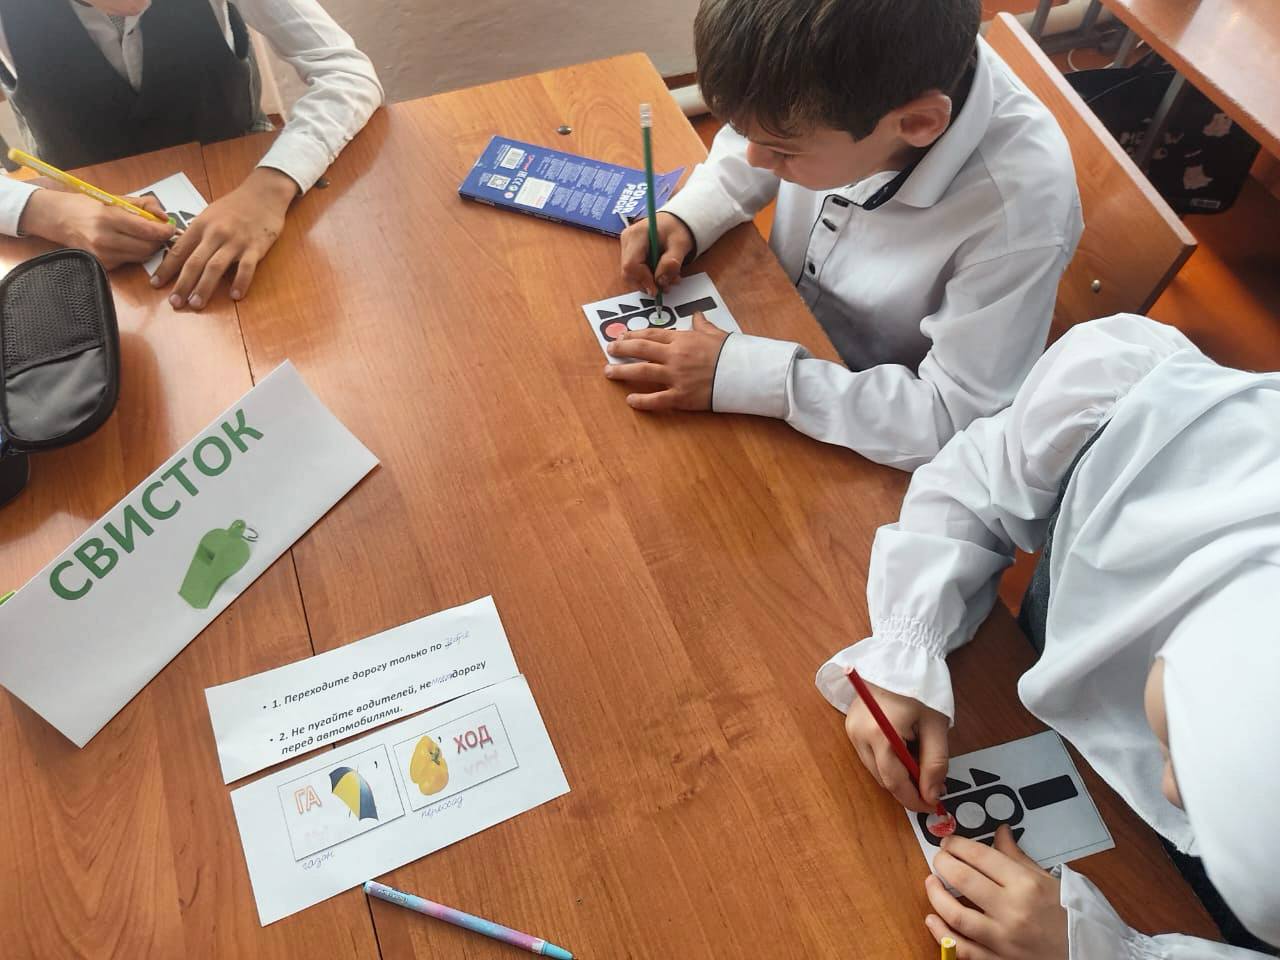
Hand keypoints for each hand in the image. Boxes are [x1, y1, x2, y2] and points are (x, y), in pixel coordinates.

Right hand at [18, 189, 173, 268]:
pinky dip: (134, 253)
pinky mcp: (103, 265)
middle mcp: (105, 239)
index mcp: (109, 218)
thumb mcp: (116, 199)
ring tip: (142, 236)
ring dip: (148, 248)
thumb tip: (165, 217)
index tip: (170, 227)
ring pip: (141, 257)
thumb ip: (145, 206)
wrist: (58, 218)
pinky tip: (126, 243)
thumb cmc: (89, 206)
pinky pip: (130, 262)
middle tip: (158, 232)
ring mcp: (103, 255)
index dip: (165, 231)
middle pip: (148, 247)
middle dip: (158, 240)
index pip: (148, 231)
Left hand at [153, 166, 296, 308]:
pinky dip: (240, 283)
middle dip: (182, 284)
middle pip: (194, 262)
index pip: (178, 250)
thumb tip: (182, 253)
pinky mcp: (255, 247)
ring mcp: (236, 241)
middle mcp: (215, 233)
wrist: (264, 194)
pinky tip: (235, 296)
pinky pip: (246, 268)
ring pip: (215, 267)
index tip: (156, 284)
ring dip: (204, 288)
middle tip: (175, 303)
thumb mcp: (210, 214)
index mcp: (201, 225)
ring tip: (196, 304)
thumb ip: (197, 233)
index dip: (166, 269)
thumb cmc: (235, 205)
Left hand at [604, 311, 727, 410]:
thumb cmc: (731, 352)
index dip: (634, 335)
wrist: (744, 372)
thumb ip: (702, 325)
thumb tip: (697, 315)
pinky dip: (642, 401)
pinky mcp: (681, 396)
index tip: (622, 336)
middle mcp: (674, 356)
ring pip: (642, 372)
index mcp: (682, 339)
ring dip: (623, 371)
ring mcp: (675, 376)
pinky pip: (657, 399)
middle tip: (609, 350)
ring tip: (609, 372)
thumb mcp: (715, 333)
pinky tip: (629, 400)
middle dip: (622, 349)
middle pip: (641, 350)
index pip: (651, 335)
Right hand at [619, 211, 693, 293]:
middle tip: (666, 286)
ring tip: (667, 279)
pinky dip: (647, 277)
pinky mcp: (629, 253)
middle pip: (628, 272)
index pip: (631, 265)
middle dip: (647, 283)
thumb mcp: (680, 244)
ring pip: (630, 275)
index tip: (658, 289)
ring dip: (649, 282)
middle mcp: (627, 240)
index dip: (644, 280)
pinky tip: (660, 273)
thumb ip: (671, 263)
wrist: (675, 221)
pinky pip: (634, 271)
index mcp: (636, 234)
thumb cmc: (677, 228)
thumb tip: (661, 281)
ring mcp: (626, 246)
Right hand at [844, 678, 948, 811]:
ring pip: (874, 768)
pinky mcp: (851, 724)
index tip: (933, 806)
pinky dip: (887, 759)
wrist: (902, 653)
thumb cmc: (921, 686)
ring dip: (897, 773)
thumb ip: (934, 763)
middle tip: (933, 784)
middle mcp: (858, 735)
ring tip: (920, 760)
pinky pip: (869, 753)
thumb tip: (932, 796)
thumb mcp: (936, 726)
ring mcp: (851, 729)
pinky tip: (905, 747)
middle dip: (907, 787)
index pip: (894, 782)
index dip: (914, 799)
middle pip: (882, 777)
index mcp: (879, 735)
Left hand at [924, 826, 1067, 959]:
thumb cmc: (1074, 917)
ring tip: (931, 882)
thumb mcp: (1050, 880)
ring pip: (955, 914)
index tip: (949, 842)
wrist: (1094, 954)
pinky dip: (942, 935)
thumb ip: (1018, 857)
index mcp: (1026, 886)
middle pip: (962, 879)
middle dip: (943, 863)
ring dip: (936, 896)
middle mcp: (1013, 911)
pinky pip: (963, 950)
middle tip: (939, 857)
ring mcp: (1004, 940)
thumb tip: (1000, 833)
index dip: (957, 844)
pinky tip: (933, 920)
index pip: (980, 856)